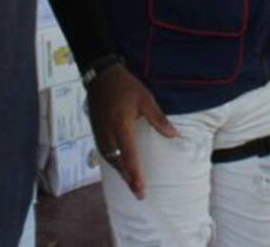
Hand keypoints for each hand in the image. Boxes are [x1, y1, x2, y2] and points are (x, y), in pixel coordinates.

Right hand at [87, 64, 175, 199]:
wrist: (100, 76)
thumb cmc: (125, 86)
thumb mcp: (145, 99)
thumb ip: (158, 119)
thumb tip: (173, 135)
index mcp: (121, 127)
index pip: (130, 157)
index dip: (135, 176)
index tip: (141, 190)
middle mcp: (108, 135)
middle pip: (118, 163)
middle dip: (128, 179)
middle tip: (139, 194)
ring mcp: (100, 134)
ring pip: (110, 160)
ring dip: (121, 172)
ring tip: (131, 183)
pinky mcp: (96, 131)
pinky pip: (104, 153)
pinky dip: (113, 163)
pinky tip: (119, 166)